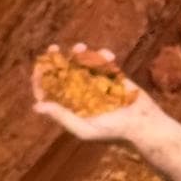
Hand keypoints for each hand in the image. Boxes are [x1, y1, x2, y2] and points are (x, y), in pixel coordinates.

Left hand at [31, 46, 165, 143]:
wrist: (144, 126)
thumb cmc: (114, 133)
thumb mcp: (84, 129)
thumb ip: (62, 117)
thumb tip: (36, 106)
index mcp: (71, 108)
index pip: (50, 92)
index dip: (41, 79)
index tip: (41, 65)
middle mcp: (81, 95)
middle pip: (63, 74)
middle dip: (58, 60)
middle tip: (54, 48)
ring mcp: (97, 85)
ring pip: (82, 64)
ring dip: (79, 54)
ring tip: (81, 47)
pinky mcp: (113, 78)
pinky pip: (104, 63)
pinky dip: (103, 56)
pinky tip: (108, 55)